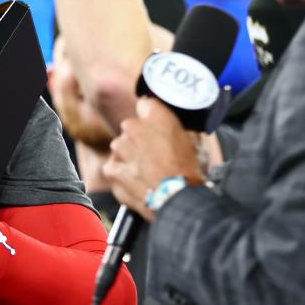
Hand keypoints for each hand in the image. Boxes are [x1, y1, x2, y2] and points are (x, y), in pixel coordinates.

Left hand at [102, 98, 203, 221]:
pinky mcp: (111, 169)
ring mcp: (119, 148)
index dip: (150, 118)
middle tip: (153, 156)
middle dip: (139, 140)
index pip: (145, 106)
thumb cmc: (188, 170)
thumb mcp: (193, 140)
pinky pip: (114, 168)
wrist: (176, 198)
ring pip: (121, 149)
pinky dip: (122, 175)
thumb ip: (175, 127)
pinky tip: (138, 182)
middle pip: (131, 129)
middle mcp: (132, 127)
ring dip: (129, 157)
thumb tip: (170, 127)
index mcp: (155, 115)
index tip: (154, 127)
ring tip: (146, 172)